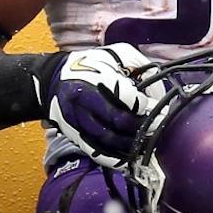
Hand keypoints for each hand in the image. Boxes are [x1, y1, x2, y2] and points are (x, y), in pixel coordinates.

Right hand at [41, 44, 166, 166]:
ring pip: (108, 140)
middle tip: (156, 126)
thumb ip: (138, 67)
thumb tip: (157, 89)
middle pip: (118, 120)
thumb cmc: (90, 65)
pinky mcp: (75, 135)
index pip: (125, 95)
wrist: (54, 79)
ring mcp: (77, 120)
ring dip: (132, 144)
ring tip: (147, 142)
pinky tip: (129, 157)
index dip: (145, 104)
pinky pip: (96, 152)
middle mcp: (83, 100)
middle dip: (142, 126)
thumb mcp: (116, 54)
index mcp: (94, 77)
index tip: (158, 107)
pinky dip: (115, 158)